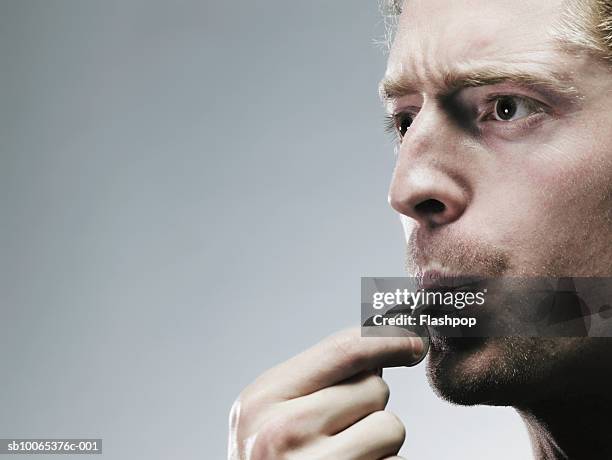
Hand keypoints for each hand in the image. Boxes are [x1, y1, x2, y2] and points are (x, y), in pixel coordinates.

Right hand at [228, 326, 427, 458]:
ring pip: (390, 426)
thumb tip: (379, 343)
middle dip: (370, 402)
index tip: (413, 342)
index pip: (344, 350)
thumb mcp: (272, 410)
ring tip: (347, 453)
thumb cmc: (270, 459)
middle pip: (373, 387)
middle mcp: (283, 431)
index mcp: (262, 398)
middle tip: (342, 426)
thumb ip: (315, 377)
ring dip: (381, 439)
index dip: (388, 340)